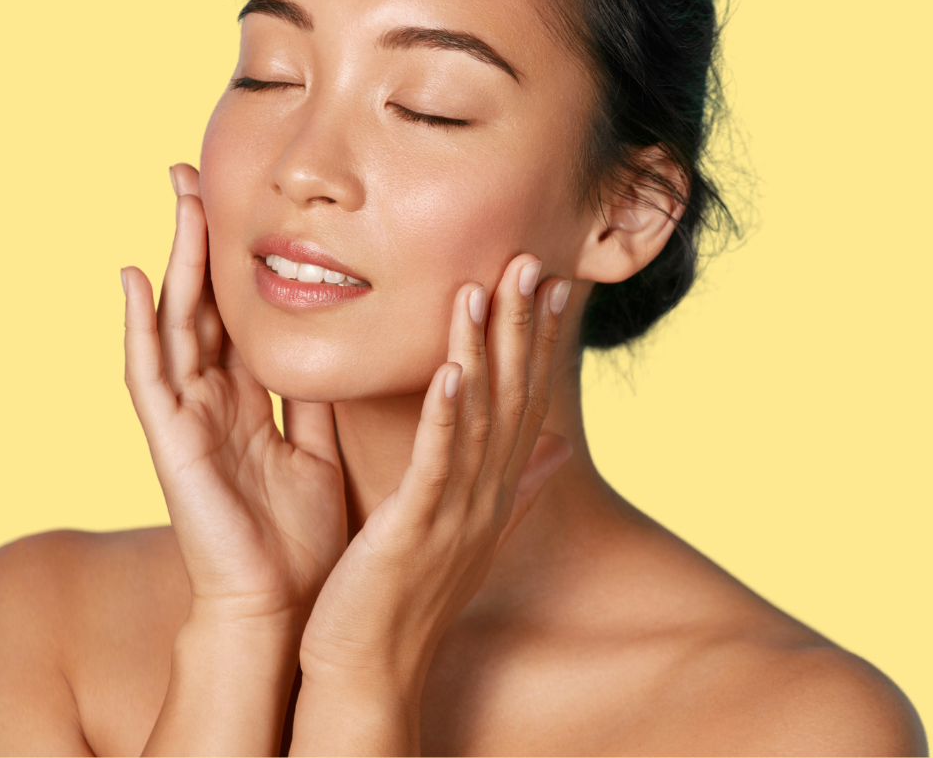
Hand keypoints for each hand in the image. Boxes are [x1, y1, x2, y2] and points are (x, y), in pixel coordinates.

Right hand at [122, 164, 346, 628]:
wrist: (282, 608)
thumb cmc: (297, 537)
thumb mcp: (317, 448)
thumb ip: (317, 399)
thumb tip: (343, 347)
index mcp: (248, 401)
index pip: (237, 314)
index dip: (237, 261)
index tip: (244, 204)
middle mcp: (212, 399)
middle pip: (203, 303)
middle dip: (200, 240)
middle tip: (197, 173)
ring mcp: (186, 417)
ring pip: (176, 322)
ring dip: (174, 259)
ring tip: (177, 197)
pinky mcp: (170, 442)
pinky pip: (147, 375)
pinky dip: (138, 326)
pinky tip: (132, 278)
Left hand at [292, 254, 572, 754]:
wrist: (371, 671)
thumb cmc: (411, 593)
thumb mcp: (472, 528)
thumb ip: (518, 484)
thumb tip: (561, 448)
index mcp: (493, 487)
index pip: (526, 399)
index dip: (541, 341)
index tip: (552, 284)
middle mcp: (486, 493)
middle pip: (512, 396)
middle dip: (522, 327)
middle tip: (531, 261)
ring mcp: (455, 511)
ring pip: (478, 416)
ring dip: (485, 350)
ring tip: (487, 287)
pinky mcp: (415, 529)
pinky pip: (435, 462)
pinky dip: (446, 414)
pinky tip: (450, 369)